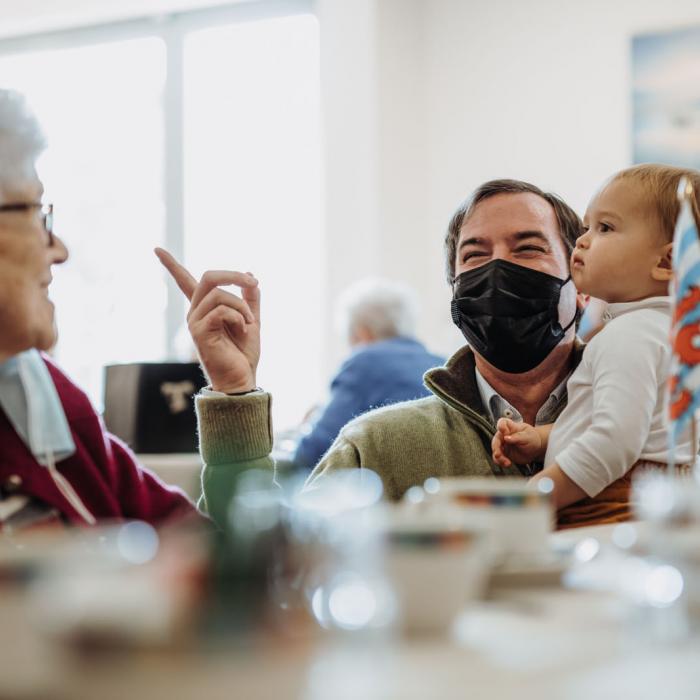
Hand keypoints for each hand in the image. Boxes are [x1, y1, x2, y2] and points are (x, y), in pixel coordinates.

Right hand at [155, 248, 259, 393]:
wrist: (241, 379)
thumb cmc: (243, 354)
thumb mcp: (252, 320)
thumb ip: (250, 299)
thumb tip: (250, 275)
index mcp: (205, 309)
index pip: (184, 282)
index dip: (171, 265)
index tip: (156, 248)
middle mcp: (195, 313)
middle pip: (208, 277)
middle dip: (234, 276)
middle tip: (254, 283)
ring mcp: (194, 321)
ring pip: (219, 294)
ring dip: (242, 306)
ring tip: (250, 324)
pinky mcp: (198, 331)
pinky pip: (221, 310)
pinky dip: (239, 317)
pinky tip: (244, 330)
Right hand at [491, 418, 542, 466]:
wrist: (536, 449)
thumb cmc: (532, 438)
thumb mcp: (528, 436)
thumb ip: (517, 437)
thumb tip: (506, 438)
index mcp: (510, 427)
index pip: (502, 423)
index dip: (501, 427)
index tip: (504, 433)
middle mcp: (504, 435)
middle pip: (496, 439)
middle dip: (496, 447)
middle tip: (498, 454)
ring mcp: (503, 445)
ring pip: (496, 450)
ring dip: (499, 457)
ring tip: (506, 462)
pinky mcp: (504, 454)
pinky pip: (498, 458)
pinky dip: (501, 462)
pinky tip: (507, 464)